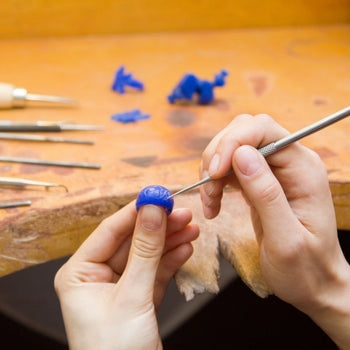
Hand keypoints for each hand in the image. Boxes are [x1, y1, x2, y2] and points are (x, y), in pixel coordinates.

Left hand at [55, 201, 198, 349]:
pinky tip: (186, 248)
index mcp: (79, 274)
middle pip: (132, 241)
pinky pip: (155, 271)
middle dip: (159, 227)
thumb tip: (153, 210)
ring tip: (192, 227)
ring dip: (170, 241)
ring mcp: (118, 287)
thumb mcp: (132, 297)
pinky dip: (171, 260)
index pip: (111, 230)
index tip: (159, 196)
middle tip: (182, 212)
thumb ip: (146, 252)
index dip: (136, 211)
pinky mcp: (138, 297)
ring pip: (147, 255)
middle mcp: (96, 277)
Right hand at [200, 114, 349, 348]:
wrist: (312, 283)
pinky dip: (215, 183)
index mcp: (303, 169)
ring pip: (233, 148)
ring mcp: (273, 171)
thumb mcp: (286, 238)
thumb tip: (241, 155)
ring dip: (213, 171)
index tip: (214, 172)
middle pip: (244, 132)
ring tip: (210, 202)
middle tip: (209, 189)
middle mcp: (289, 162)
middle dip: (219, 156)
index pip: (264, 130)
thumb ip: (266, 194)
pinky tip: (212, 204)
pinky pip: (230, 168)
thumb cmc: (305, 268)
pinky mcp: (259, 182)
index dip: (233, 142)